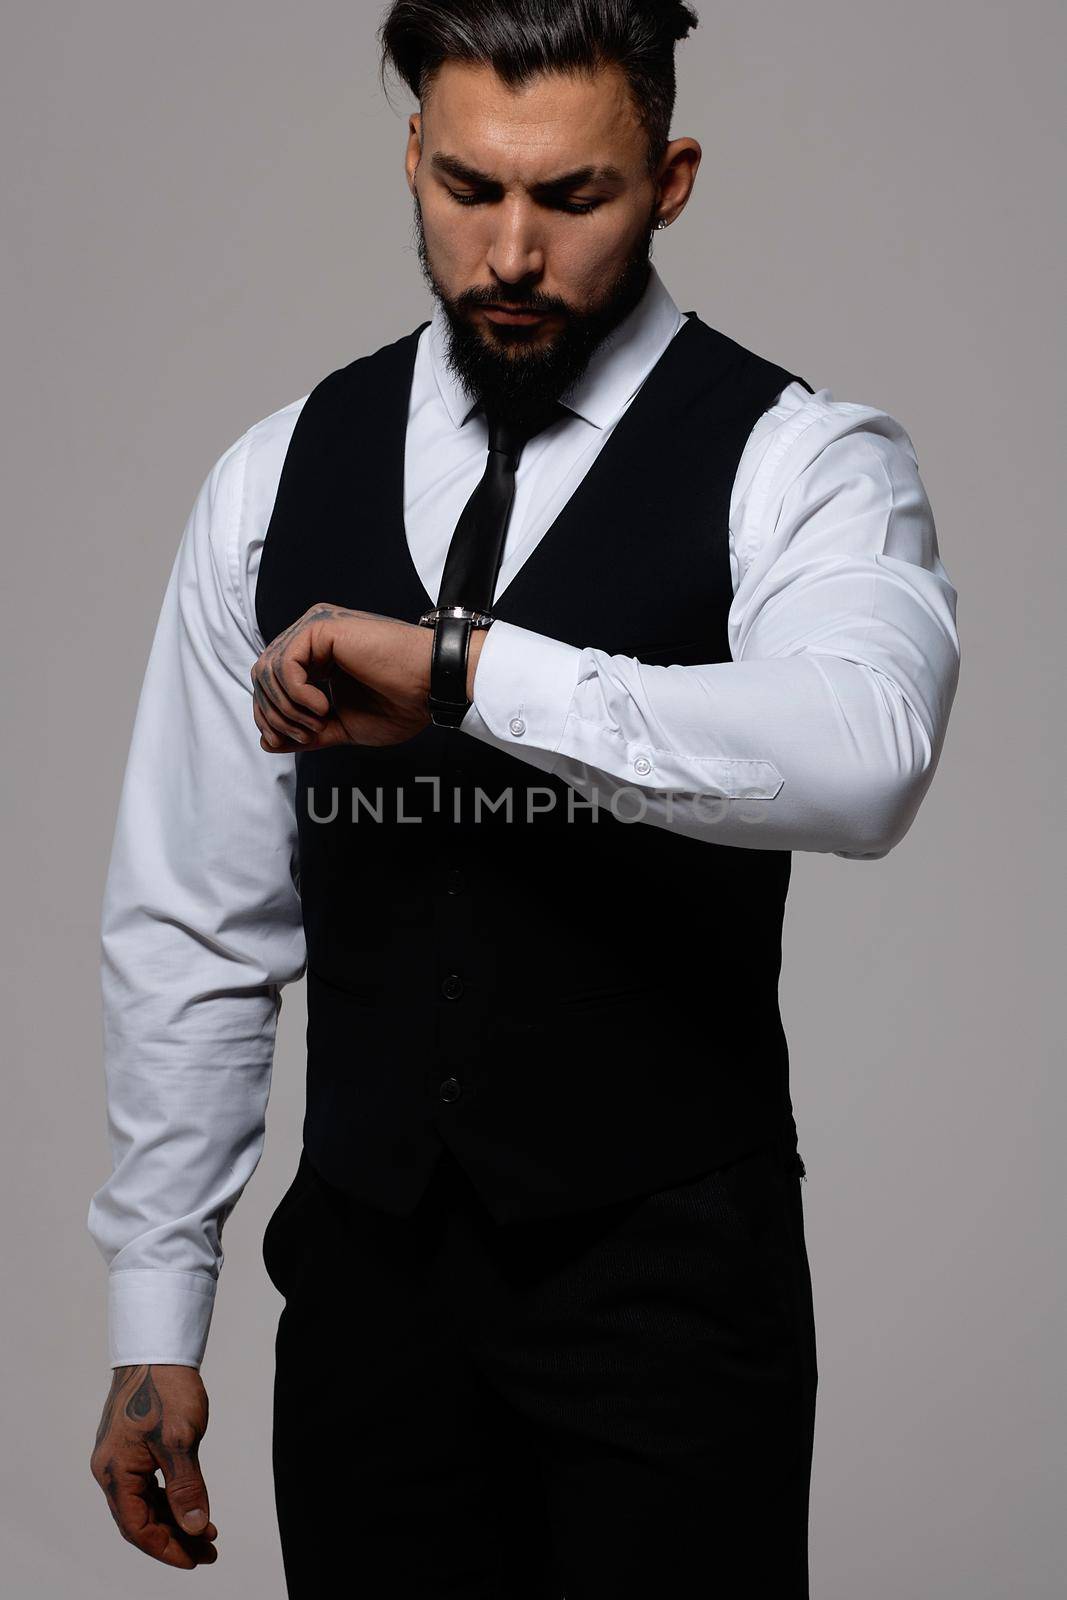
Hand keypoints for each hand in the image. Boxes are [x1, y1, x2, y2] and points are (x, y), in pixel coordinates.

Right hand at [90, 1364, 218, 1568]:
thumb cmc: (166, 1388)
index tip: (195, 1560)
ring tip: (206, 1533)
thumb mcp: (181, 1440)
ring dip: (173, 1520)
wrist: (158, 1349)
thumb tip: (195, 1527)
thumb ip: (187, 1486)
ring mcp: (120, 1458)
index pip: (137, 1527)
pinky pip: (147, 1485)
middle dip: (174, 1538)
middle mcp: (111, 1469)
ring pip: (144, 1503)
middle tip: (207, 1551)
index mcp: (115, 1471)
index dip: (165, 1548)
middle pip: (139, 1519)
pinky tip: (191, 1504)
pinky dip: (169, 1498)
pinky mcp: (132, 1448)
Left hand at [250, 602, 433, 751]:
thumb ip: (305, 733)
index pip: (270, 683)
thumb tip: (267, 743)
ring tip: (318, 722)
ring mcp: (315, 628)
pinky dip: (296, 693)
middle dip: (274, 715)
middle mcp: (312, 638)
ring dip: (287, 707)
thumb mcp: (341, 727)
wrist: (430, 687)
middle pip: (262, 676)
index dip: (269, 716)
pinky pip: (285, 663)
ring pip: (267, 670)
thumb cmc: (400, 704)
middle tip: (305, 735)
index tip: (288, 741)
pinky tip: (322, 705)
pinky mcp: (321, 626)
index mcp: (317, 656)